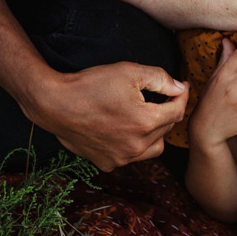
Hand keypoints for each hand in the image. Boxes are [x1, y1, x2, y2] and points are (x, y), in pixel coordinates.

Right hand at [27, 61, 187, 171]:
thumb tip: (180, 88)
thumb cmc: (91, 85)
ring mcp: (121, 158)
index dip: (181, 95)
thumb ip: (160, 78)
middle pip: (167, 129)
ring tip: (145, 116)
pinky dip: (134, 145)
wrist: (55, 104)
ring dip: (155, 133)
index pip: (177, 111)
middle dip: (167, 111)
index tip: (180, 86)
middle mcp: (136, 146)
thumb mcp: (129, 71)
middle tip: (160, 97)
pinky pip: (131, 157)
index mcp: (145, 122)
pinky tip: (124, 129)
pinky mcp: (106, 164)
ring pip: (153, 148)